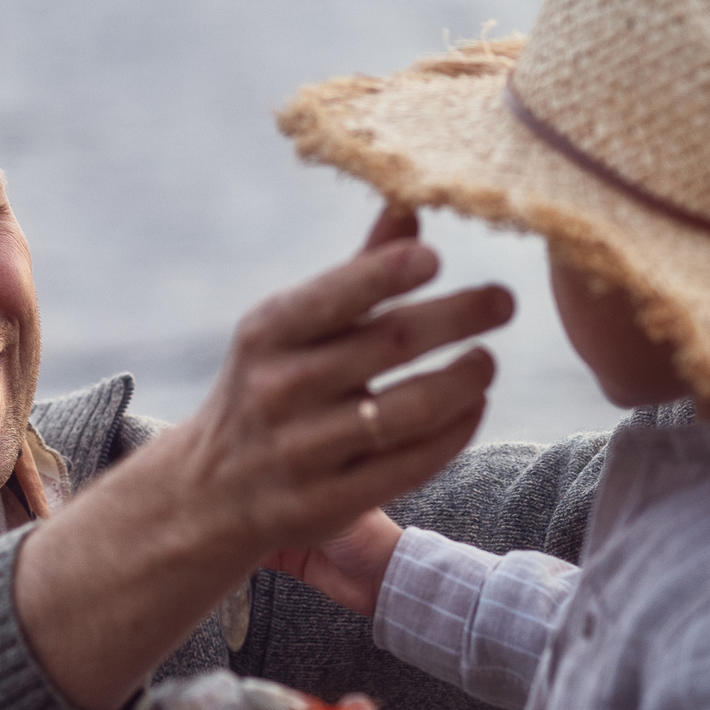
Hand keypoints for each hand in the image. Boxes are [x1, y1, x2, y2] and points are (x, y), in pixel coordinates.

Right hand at [12, 223, 509, 709]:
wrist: (206, 494)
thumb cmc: (267, 387)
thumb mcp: (289, 328)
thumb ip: (355, 273)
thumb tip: (409, 205)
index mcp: (268, 333)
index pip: (335, 295)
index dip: (387, 272)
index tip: (436, 257)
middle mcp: (280, 389)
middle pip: (388, 345)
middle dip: (456, 317)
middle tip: (503, 300)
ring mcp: (302, 452)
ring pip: (407, 411)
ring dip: (462, 382)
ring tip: (487, 361)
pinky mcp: (327, 505)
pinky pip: (408, 466)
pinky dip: (452, 434)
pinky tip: (474, 408)